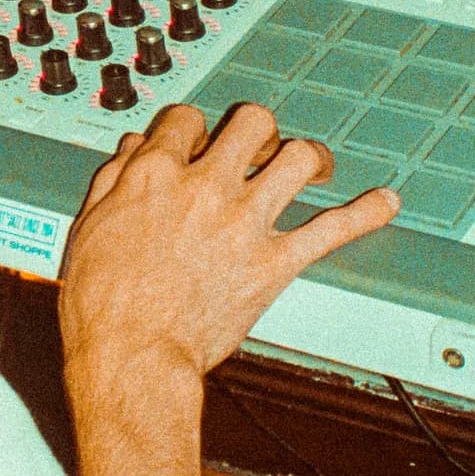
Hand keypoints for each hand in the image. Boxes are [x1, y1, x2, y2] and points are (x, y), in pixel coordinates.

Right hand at [57, 102, 399, 380]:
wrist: (130, 355)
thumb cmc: (101, 305)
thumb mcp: (88, 227)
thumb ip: (114, 182)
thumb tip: (134, 152)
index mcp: (157, 174)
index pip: (187, 120)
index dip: (196, 127)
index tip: (200, 139)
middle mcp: (207, 186)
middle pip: (252, 123)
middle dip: (259, 130)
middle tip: (261, 148)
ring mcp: (245, 221)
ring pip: (298, 158)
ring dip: (311, 157)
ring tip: (316, 165)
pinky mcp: (274, 262)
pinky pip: (332, 229)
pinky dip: (365, 214)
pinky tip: (386, 202)